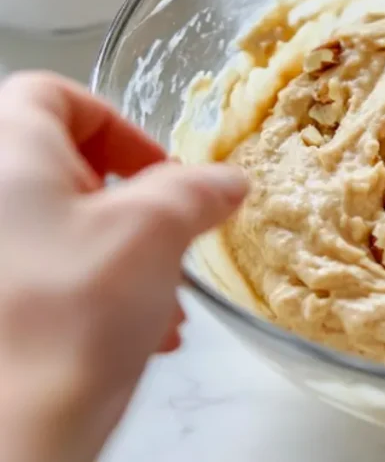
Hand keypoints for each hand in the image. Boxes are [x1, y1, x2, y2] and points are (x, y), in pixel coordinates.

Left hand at [0, 72, 247, 461]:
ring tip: (164, 305)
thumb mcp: (155, 233)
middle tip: (168, 240)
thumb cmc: (66, 318)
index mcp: (7, 149)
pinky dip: (92, 291)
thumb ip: (197, 191)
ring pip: (58, 228)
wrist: (8, 431)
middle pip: (63, 168)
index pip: (57, 94)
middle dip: (132, 206)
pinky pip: (42, 274)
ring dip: (122, 255)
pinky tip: (137, 334)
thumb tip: (225, 181)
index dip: (119, 126)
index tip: (163, 172)